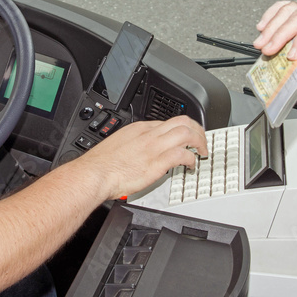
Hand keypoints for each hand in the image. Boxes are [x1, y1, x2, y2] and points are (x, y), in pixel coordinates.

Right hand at [79, 116, 206, 200]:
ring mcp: (153, 148)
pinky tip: (191, 166)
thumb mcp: (119, 145)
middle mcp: (149, 135)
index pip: (168, 122)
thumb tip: (139, 151)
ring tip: (202, 152)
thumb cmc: (101, 164)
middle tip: (202, 141)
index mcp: (140, 129)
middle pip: (183, 122)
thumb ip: (133, 144)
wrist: (94, 174)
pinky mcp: (156, 164)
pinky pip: (182, 154)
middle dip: (198, 130)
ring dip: (199, 142)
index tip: (186, 138)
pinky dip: (191, 159)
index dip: (182, 129)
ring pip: (186, 134)